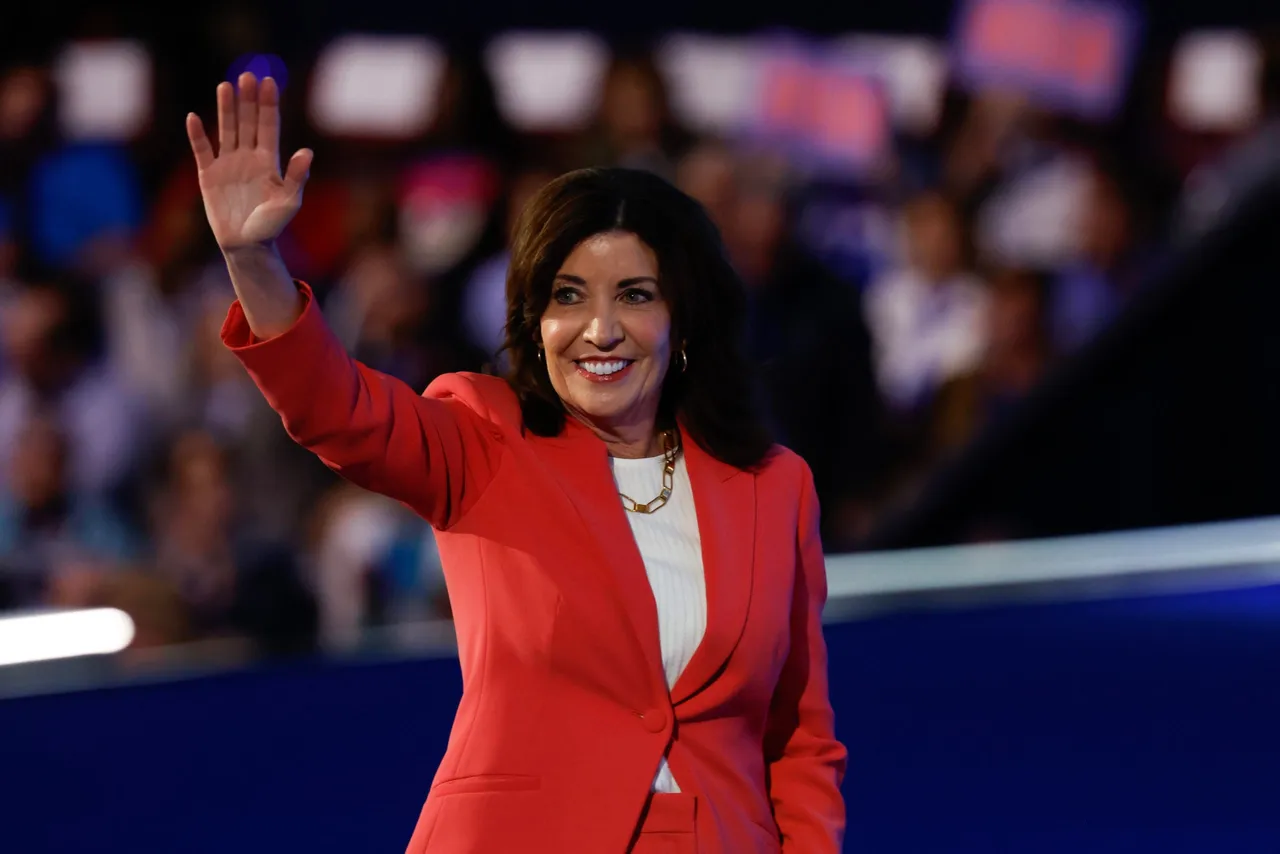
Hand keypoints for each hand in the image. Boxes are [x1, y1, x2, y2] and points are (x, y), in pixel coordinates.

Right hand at [186, 72, 312, 251]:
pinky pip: (202, 150)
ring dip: (226, 109)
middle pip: (247, 122)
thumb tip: (307, 151)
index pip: (268, 125)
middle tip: (248, 75)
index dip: (268, 104)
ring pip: (226, 129)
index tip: (269, 81)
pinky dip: (197, 135)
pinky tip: (193, 118)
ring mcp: (227, 163)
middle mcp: (248, 157)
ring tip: (225, 86)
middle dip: (248, 99)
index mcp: (269, 160)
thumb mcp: (289, 201)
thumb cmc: (272, 225)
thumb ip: (296, 176)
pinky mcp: (208, 175)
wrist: (247, 245)